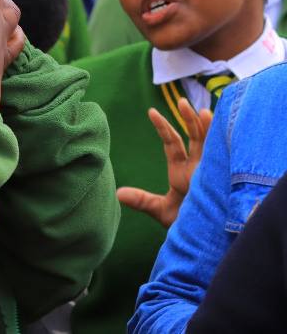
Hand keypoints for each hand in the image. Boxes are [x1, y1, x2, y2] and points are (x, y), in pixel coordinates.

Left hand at [117, 98, 211, 227]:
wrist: (206, 240)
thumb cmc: (187, 225)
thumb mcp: (162, 211)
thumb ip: (142, 200)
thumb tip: (118, 194)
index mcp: (181, 171)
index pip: (172, 143)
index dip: (163, 128)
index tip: (151, 112)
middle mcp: (197, 166)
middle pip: (193, 137)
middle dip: (188, 120)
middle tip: (181, 101)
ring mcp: (212, 170)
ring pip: (209, 143)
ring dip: (205, 126)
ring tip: (202, 111)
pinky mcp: (222, 177)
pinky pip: (223, 154)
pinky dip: (221, 140)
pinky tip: (220, 125)